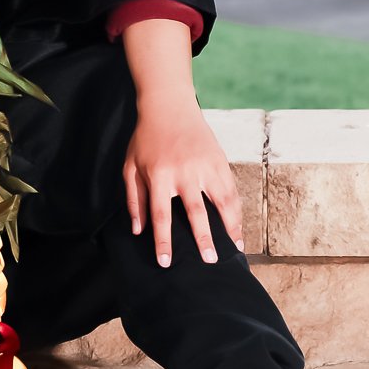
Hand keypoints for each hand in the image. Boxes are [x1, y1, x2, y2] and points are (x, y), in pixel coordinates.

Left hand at [122, 94, 245, 267]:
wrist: (169, 106)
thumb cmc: (146, 139)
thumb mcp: (130, 166)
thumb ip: (134, 199)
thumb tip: (138, 230)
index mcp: (159, 175)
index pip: (161, 215)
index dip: (163, 241)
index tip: (166, 262)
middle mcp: (184, 172)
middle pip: (196, 211)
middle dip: (204, 238)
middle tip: (210, 260)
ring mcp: (205, 165)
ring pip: (221, 200)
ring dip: (230, 225)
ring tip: (235, 247)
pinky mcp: (219, 159)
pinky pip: (231, 188)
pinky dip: (236, 208)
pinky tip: (238, 225)